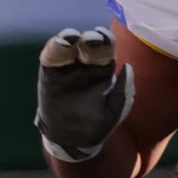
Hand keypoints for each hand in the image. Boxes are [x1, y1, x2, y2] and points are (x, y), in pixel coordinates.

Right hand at [34, 27, 134, 161]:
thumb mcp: (115, 110)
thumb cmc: (96, 124)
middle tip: (89, 38)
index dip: (106, 40)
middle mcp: (85, 64)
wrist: (71, 140)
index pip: (106, 49)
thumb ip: (123, 90)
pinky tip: (58, 45)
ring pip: (67, 46)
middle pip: (88, 44)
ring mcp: (67, 68)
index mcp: (103, 70)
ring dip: (68, 38)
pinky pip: (50, 57)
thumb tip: (127, 66)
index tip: (105, 37)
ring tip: (70, 37)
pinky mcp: (50, 74)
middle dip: (89, 38)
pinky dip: (53, 48)